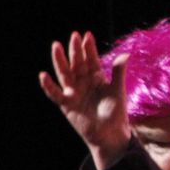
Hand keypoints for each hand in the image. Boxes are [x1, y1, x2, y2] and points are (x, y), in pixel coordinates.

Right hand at [38, 31, 131, 168]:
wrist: (109, 135)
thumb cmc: (115, 114)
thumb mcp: (118, 91)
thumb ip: (119, 73)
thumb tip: (125, 54)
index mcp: (96, 79)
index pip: (91, 60)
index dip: (88, 48)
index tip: (87, 35)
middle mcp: (83, 83)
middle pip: (77, 63)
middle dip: (75, 50)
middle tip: (73, 35)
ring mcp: (74, 93)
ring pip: (65, 74)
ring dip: (60, 61)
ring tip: (56, 46)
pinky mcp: (66, 105)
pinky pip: (55, 94)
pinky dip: (48, 86)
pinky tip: (43, 75)